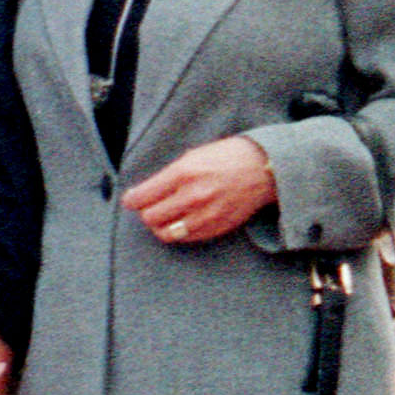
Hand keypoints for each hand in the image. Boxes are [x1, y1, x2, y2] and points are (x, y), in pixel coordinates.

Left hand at [123, 137, 277, 244]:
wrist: (263, 169)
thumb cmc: (228, 158)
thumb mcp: (193, 156)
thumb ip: (170, 176)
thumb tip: (147, 192)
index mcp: (183, 173)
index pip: (142, 197)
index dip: (131, 200)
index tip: (131, 200)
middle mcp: (192, 196)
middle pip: (150, 218)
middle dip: (146, 213)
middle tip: (150, 207)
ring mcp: (205, 215)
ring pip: (166, 233)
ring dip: (161, 226)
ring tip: (165, 218)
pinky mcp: (216, 227)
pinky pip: (186, 238)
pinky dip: (180, 232)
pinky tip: (183, 222)